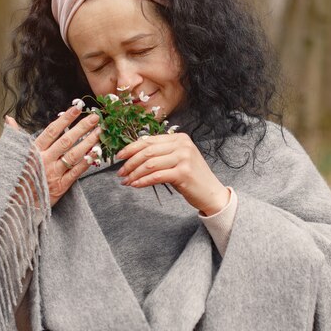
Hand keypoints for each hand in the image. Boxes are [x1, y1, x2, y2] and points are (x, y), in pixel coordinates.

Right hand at [6, 107, 100, 205]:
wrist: (15, 206)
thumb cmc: (16, 178)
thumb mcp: (14, 157)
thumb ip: (16, 137)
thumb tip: (9, 118)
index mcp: (33, 152)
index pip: (52, 131)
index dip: (65, 119)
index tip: (77, 108)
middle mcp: (44, 161)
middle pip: (67, 141)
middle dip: (82, 127)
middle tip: (96, 117)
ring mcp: (53, 174)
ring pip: (74, 155)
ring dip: (89, 142)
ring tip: (100, 131)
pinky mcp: (61, 186)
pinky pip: (77, 171)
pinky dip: (87, 161)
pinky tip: (97, 152)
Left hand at [115, 133, 229, 215]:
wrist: (211, 193)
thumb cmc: (191, 177)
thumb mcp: (177, 159)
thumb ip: (161, 153)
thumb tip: (134, 154)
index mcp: (180, 138)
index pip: (149, 141)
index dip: (131, 148)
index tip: (119, 156)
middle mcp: (182, 145)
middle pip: (148, 151)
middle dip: (130, 162)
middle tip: (120, 172)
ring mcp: (184, 158)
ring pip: (150, 164)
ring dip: (134, 173)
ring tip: (126, 181)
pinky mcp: (183, 173)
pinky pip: (156, 176)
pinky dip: (142, 181)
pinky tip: (135, 185)